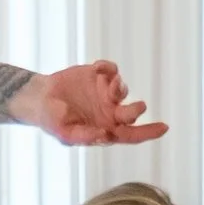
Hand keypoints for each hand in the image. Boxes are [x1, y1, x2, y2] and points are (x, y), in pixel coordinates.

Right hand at [26, 58, 165, 149]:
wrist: (38, 98)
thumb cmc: (52, 121)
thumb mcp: (65, 134)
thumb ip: (85, 136)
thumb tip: (106, 136)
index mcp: (105, 129)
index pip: (131, 135)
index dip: (148, 132)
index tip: (164, 128)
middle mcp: (109, 112)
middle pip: (130, 113)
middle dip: (135, 110)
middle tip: (138, 106)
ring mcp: (104, 93)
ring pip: (122, 89)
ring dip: (119, 87)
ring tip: (110, 84)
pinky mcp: (97, 76)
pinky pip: (111, 70)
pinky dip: (107, 68)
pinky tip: (96, 68)